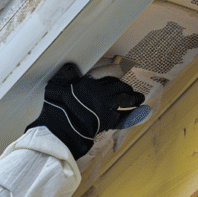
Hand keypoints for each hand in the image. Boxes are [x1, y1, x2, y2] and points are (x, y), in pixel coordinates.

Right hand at [27, 63, 144, 158]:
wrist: (62, 128)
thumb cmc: (56, 108)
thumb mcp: (57, 86)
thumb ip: (65, 76)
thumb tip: (67, 68)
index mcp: (89, 83)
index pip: (107, 77)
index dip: (115, 78)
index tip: (119, 78)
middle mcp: (100, 93)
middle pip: (119, 87)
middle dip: (126, 88)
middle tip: (131, 90)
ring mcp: (106, 107)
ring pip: (124, 99)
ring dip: (134, 98)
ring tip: (140, 98)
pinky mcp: (108, 121)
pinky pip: (123, 117)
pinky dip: (131, 116)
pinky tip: (140, 113)